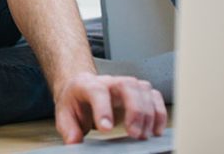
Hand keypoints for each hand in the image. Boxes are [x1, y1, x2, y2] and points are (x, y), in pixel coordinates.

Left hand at [53, 72, 167, 143]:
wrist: (80, 89)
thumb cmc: (74, 101)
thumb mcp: (64, 115)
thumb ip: (68, 128)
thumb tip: (74, 142)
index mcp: (86, 84)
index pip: (96, 90)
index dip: (103, 108)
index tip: (106, 129)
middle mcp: (109, 81)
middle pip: (127, 85)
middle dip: (134, 110)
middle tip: (133, 134)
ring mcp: (125, 84)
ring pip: (143, 90)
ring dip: (148, 114)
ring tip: (143, 136)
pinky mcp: (138, 92)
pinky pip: (154, 96)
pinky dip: (159, 112)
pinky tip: (156, 129)